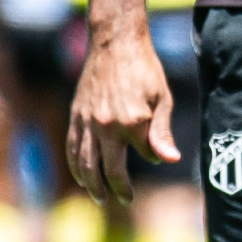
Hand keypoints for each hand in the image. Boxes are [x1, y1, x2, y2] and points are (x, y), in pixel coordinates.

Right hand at [65, 17, 174, 208]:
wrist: (115, 42)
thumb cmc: (144, 68)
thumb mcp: (163, 98)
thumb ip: (162, 132)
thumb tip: (169, 161)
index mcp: (133, 122)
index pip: (144, 154)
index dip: (151, 156)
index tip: (154, 155)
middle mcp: (107, 125)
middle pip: (108, 170)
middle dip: (117, 188)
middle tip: (124, 200)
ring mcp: (88, 122)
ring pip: (85, 164)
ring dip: (92, 185)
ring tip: (99, 197)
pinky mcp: (76, 116)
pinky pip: (73, 148)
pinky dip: (75, 166)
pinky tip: (82, 177)